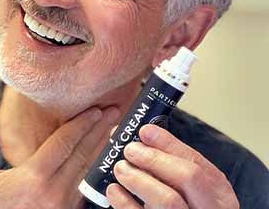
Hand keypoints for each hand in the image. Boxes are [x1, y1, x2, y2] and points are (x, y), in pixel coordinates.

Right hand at [0, 106, 118, 208]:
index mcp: (34, 178)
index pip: (64, 143)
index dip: (82, 123)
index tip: (96, 108)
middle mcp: (54, 192)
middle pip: (82, 153)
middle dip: (99, 129)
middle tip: (115, 110)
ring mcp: (63, 206)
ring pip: (87, 169)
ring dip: (101, 147)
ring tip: (113, 128)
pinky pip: (84, 186)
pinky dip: (93, 167)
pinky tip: (99, 156)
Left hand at [106, 125, 239, 208]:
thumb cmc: (188, 204)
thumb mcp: (192, 184)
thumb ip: (170, 159)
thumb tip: (136, 134)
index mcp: (218, 193)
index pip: (195, 162)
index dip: (167, 143)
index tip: (144, 130)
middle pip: (187, 177)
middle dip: (154, 158)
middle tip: (129, 150)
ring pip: (168, 201)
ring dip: (138, 179)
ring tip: (120, 168)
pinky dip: (125, 203)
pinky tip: (114, 190)